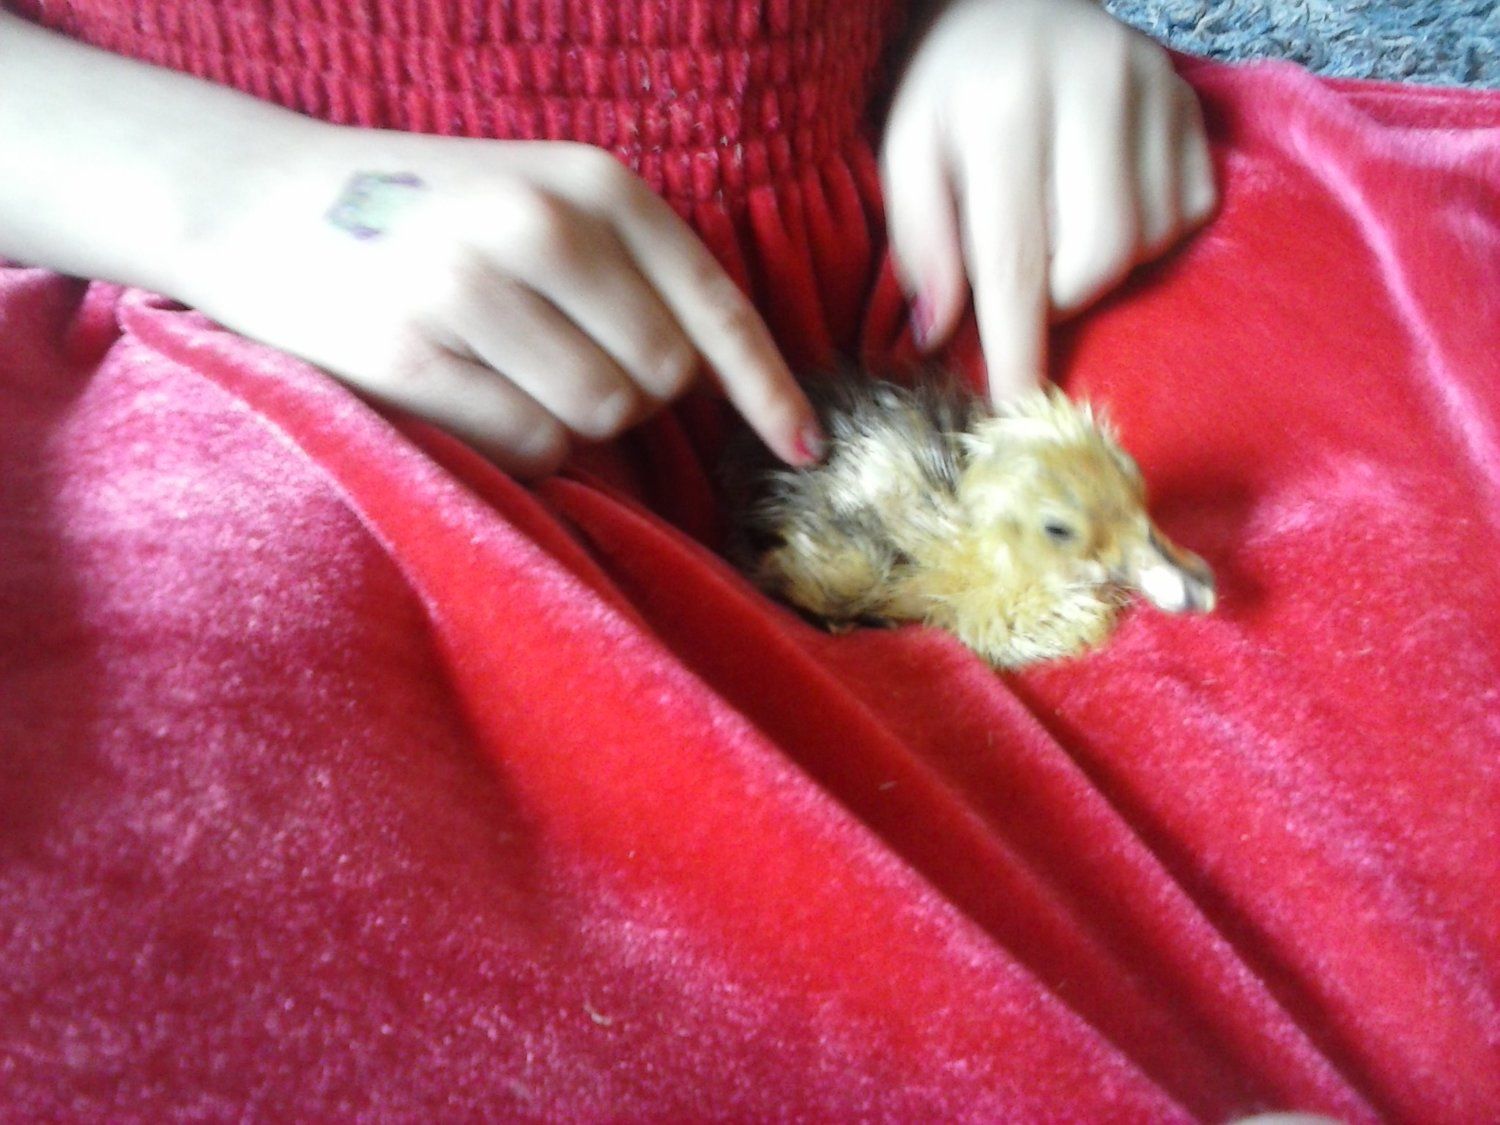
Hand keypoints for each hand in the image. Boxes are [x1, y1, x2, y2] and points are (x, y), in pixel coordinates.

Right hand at [179, 127, 822, 476]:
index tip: (804, 447)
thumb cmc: (430, 218)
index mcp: (593, 183)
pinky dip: (516, 441)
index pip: (714, 307)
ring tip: (505, 368)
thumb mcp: (543, 202)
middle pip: (661, 378)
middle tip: (560, 360)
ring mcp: (473, 287)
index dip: (767, 389)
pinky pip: (529, 445)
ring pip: (598, 416)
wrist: (264, 204)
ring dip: (571, 419)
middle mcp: (541, 225)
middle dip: (632, 394)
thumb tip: (716, 385)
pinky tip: (465, 390)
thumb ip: (632, 272)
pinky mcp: (414, 353)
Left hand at [882, 0, 1216, 399]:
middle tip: (1026, 277)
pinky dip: (1143, 234)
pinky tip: (1100, 199)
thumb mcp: (906, 150)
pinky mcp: (1193, 104)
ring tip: (1057, 224)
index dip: (1016, 340)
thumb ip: (919, 241)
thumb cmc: (950, 90)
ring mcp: (1156, 92)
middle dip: (1059, 296)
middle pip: (1097, 258)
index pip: (1014, 253)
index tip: (1016, 405)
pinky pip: (1185, 215)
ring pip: (1146, 243)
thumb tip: (939, 330)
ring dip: (1098, 265)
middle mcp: (1093, 89)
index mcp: (1006, 106)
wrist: (1014, 2)